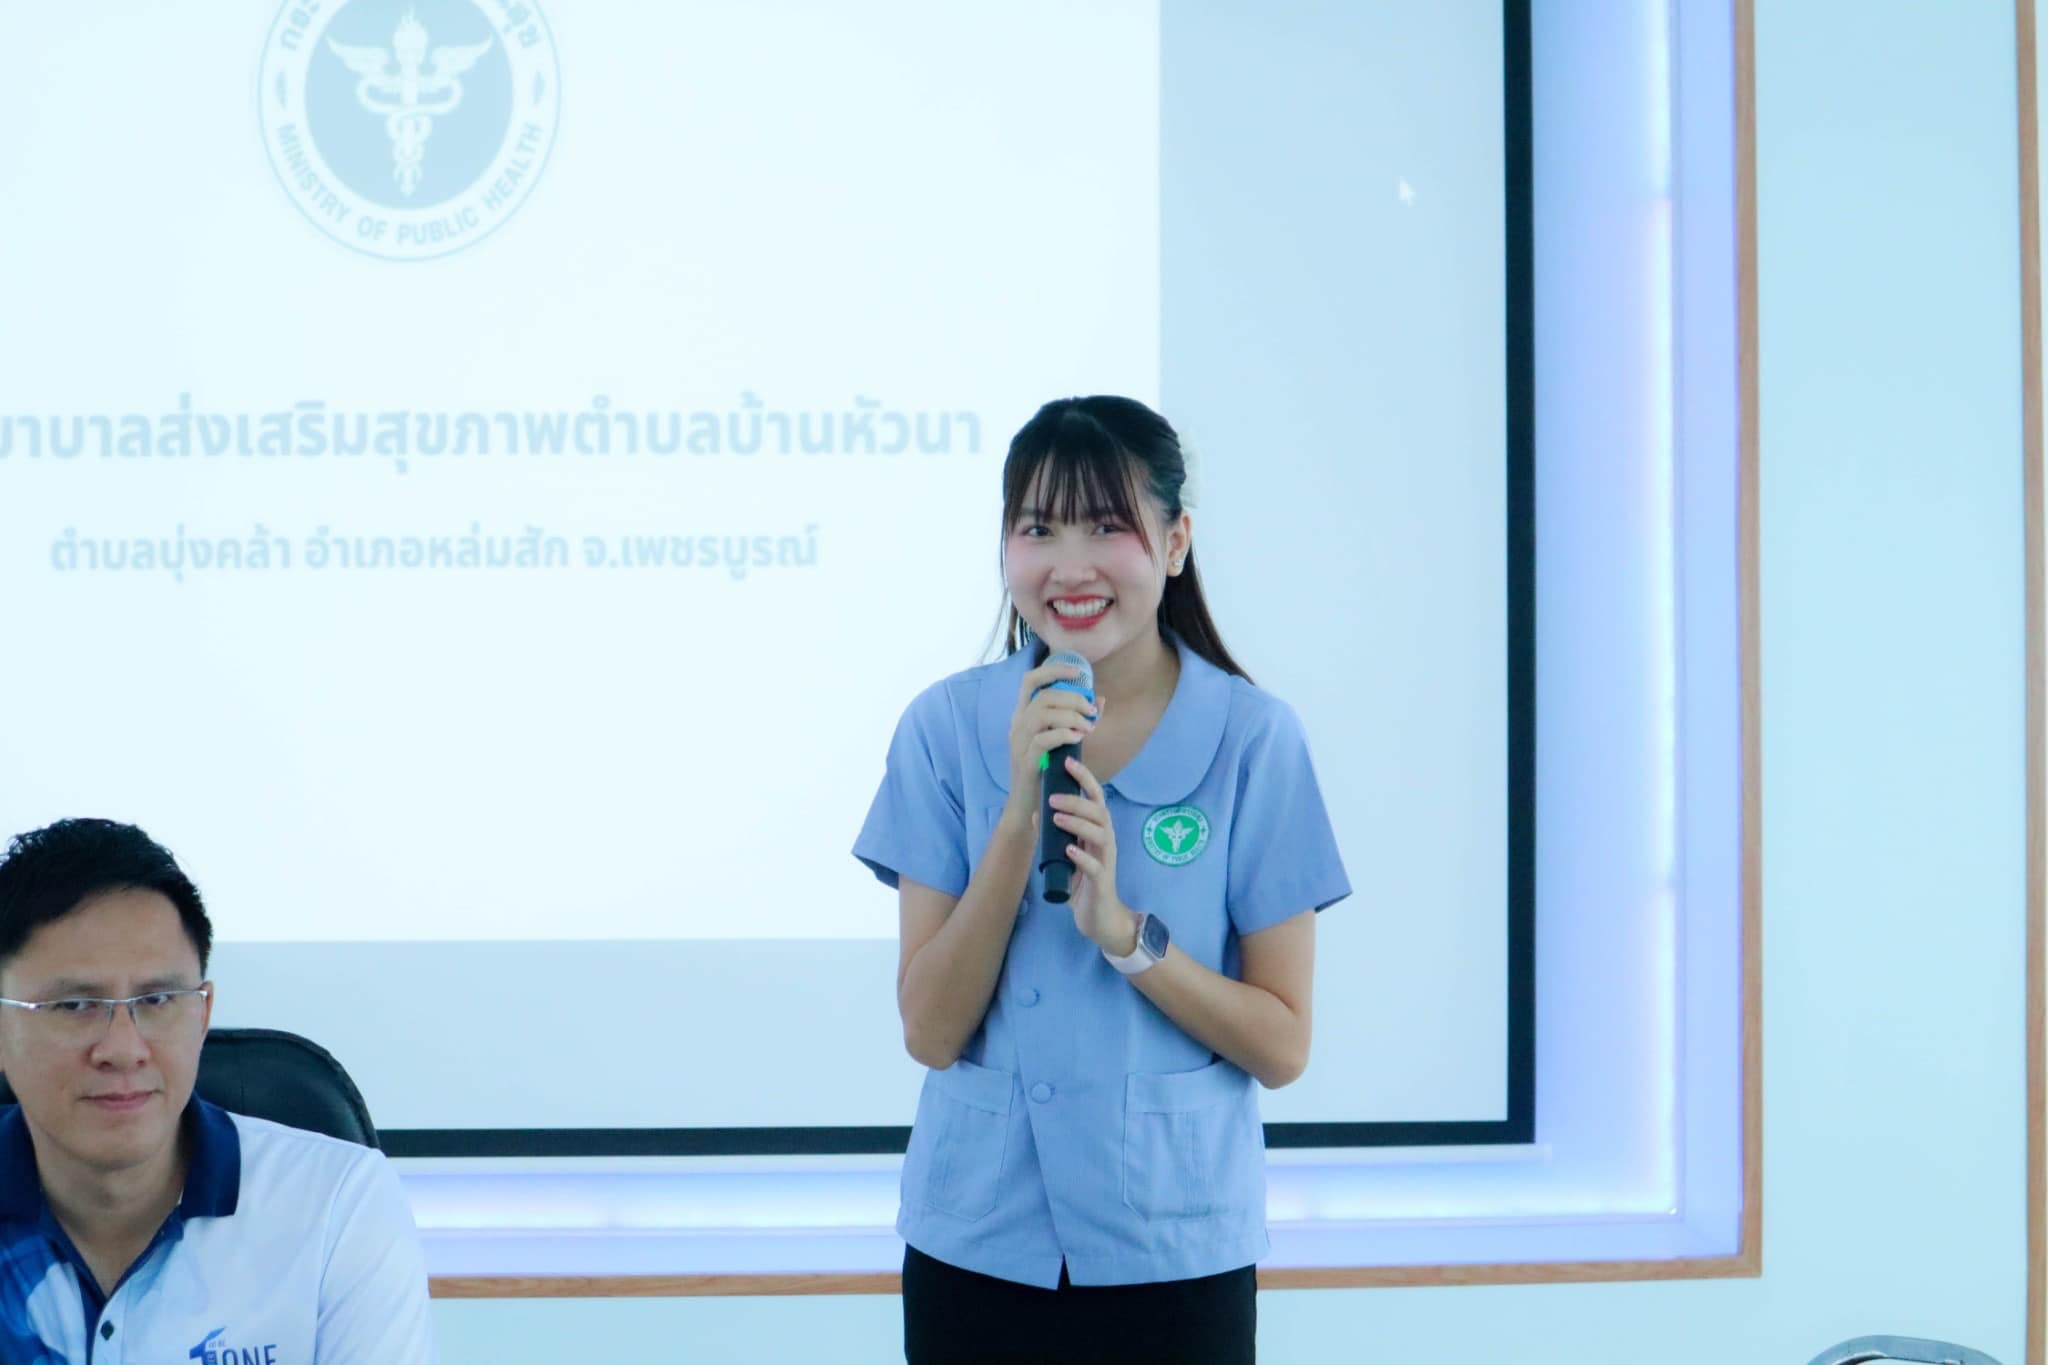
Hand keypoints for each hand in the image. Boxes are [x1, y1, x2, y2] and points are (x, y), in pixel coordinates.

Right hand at [1002, 659, 1098, 826]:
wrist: (1029, 805)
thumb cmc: (1047, 771)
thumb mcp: (1063, 741)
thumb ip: (1079, 721)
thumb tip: (1099, 700)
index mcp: (1023, 716)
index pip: (1030, 680)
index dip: (1053, 670)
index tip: (1078, 671)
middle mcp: (1017, 725)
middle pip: (1043, 696)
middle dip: (1072, 698)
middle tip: (1091, 711)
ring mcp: (1018, 743)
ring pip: (1042, 714)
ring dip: (1070, 716)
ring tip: (1088, 727)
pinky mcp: (1025, 761)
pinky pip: (1044, 739)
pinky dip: (1065, 734)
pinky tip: (1079, 738)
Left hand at [1049, 756, 1136, 952]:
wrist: (1099, 917)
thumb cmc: (1084, 881)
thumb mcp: (1068, 852)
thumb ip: (1057, 834)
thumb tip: (1034, 812)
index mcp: (1098, 830)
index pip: (1095, 798)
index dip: (1084, 778)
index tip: (1068, 762)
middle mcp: (1106, 841)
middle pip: (1099, 812)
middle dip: (1076, 801)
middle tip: (1052, 797)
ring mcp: (1106, 861)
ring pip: (1099, 834)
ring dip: (1077, 823)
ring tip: (1056, 817)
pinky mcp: (1102, 882)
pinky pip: (1096, 866)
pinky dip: (1082, 857)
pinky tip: (1068, 850)